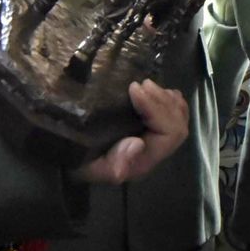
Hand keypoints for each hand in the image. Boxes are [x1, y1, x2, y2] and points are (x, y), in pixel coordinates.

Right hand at [73, 80, 189, 184]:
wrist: (71, 156)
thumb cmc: (80, 161)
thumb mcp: (90, 166)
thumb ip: (114, 162)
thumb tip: (137, 144)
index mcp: (144, 161)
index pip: (168, 134)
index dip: (157, 109)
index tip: (135, 89)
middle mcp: (154, 152)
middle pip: (178, 126)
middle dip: (164, 102)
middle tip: (142, 84)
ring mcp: (155, 139)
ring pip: (179, 118)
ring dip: (167, 98)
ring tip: (147, 85)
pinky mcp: (151, 127)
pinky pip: (174, 113)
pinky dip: (170, 98)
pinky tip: (156, 90)